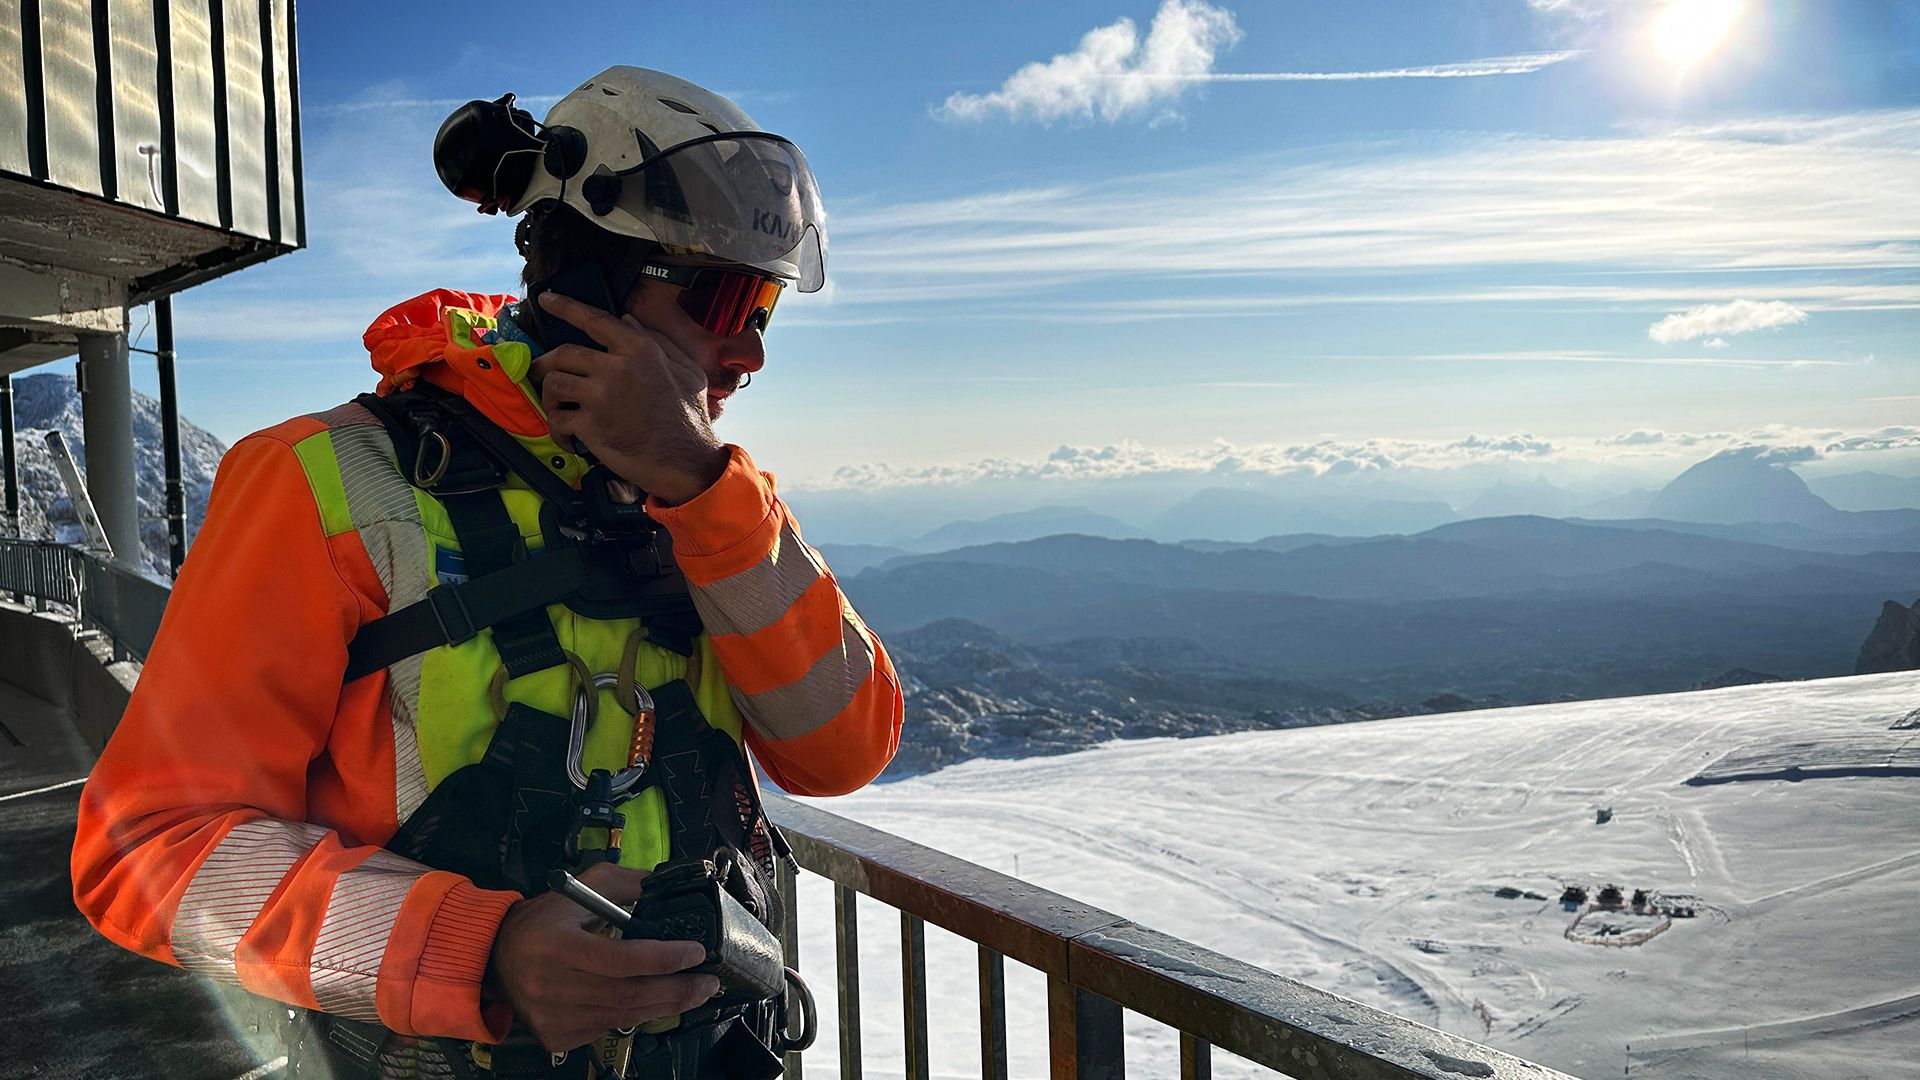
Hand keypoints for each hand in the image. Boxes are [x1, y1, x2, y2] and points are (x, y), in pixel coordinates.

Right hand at [487, 861, 717, 1052]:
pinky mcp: (555, 1036)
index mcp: (556, 945)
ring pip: (622, 1016)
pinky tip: (651, 1003)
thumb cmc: (545, 920)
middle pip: (628, 994)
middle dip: (676, 990)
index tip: (695, 952)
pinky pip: (606, 1029)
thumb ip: (624, 884)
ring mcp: (552, 1016)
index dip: (664, 958)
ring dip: (664, 1006)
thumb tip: (667, 884)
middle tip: (708, 982)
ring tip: (692, 993)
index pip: (621, 958)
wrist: (498, 956)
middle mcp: (551, 985)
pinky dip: (635, 1016)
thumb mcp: (580, 889)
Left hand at [530, 291, 729, 504]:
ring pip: (553, 383)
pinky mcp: (591, 425)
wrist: (687, 462)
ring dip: (548, 397)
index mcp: (641, 350)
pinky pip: (557, 420)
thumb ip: (660, 342)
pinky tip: (568, 438)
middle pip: (563, 353)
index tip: (546, 299)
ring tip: (556, 408)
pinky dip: (557, 430)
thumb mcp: (688, 371)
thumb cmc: (689, 419)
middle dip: (544, 364)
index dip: (565, 306)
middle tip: (539, 373)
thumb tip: (628, 320)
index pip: (595, 320)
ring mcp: (602, 396)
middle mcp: (618, 367)